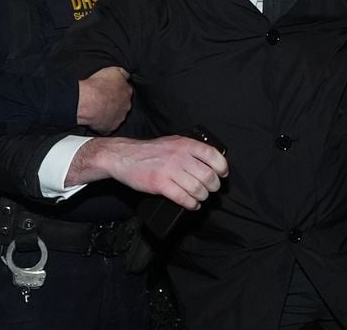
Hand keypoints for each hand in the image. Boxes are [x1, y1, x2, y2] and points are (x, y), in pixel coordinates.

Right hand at [67, 136, 228, 209]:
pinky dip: (191, 204)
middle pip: (208, 176)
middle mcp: (180, 156)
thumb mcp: (173, 142)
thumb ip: (191, 149)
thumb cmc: (151, 151)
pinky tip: (192, 204)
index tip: (222, 175)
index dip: (222, 168)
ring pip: (197, 189)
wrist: (124, 156)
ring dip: (202, 196)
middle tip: (211, 189)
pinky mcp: (160, 184)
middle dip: (213, 186)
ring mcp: (170, 170)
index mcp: (185, 144)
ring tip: (200, 197)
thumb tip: (212, 161)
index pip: (213, 155)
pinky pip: (183, 198)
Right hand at [77, 66, 131, 133]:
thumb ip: (123, 73)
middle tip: (103, 99)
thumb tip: (126, 74)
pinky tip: (96, 119)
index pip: (126, 90)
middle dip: (115, 102)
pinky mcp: (110, 128)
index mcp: (127, 91)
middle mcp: (126, 105)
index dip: (117, 90)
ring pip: (116, 115)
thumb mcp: (114, 70)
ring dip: (109, 113)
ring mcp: (119, 118)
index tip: (110, 89)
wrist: (88, 102)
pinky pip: (107, 127)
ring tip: (98, 109)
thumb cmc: (99, 85)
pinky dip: (102, 124)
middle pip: (122, 104)